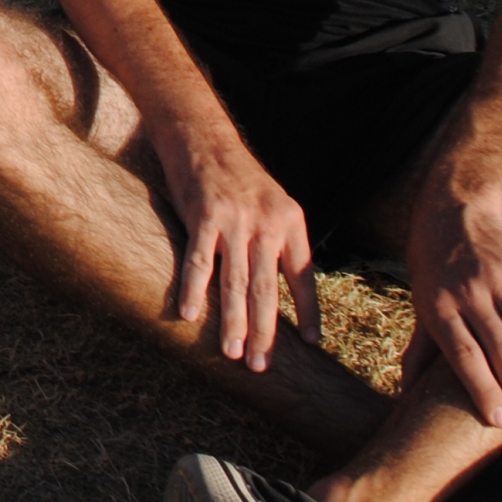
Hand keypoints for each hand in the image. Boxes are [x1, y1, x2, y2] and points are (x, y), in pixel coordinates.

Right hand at [164, 135, 318, 373]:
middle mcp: (267, 223)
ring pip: (236, 283)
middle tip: (262, 365)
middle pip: (268, 289)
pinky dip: (195, 291)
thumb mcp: (271, 202)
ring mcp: (235, 220)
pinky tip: (191, 315)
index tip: (311, 344)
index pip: (303, 276)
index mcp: (290, 221)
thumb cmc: (236, 175)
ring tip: (232, 353)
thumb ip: (278, 239)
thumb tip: (284, 284)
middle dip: (266, 332)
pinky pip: (200, 262)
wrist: (204, 136)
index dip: (308, 312)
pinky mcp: (204, 216)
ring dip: (233, 322)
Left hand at [403, 202, 501, 431]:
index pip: (464, 356)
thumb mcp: (421, 304)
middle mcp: (469, 292)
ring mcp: (500, 279)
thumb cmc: (434, 270)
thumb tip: (407, 396)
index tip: (500, 422)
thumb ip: (421, 351)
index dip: (483, 390)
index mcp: (438, 306)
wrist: (453, 212)